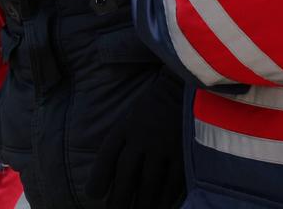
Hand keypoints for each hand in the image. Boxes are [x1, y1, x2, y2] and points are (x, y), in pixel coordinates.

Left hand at [86, 69, 185, 207]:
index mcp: (126, 126)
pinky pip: (173, 182)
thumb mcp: (131, 116)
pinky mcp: (185, 151)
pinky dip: (166, 199)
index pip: (108, 154)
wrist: (188, 86)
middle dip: (119, 199)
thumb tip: (109, 173)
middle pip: (126, 174)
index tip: (94, 195)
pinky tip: (161, 208)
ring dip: (142, 204)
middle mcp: (142, 135)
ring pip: (149, 183)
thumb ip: (121, 141)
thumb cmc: (155, 107)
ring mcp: (164, 144)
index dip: (99, 177)